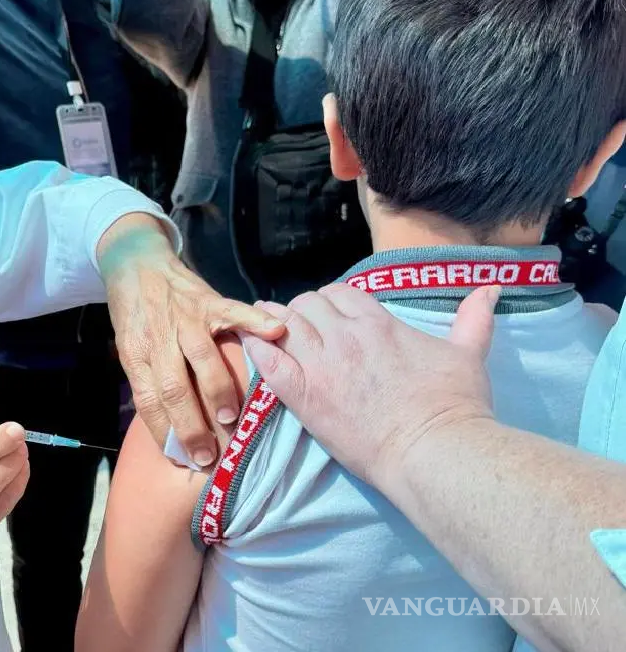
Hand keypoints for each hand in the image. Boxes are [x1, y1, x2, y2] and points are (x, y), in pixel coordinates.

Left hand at [98, 214, 283, 466]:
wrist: (134, 260)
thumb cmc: (135, 314)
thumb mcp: (131, 347)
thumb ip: (151, 379)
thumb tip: (170, 429)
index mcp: (136, 354)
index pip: (148, 401)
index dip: (166, 433)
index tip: (185, 461)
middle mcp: (159, 337)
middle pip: (174, 387)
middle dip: (192, 426)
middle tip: (210, 455)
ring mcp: (185, 316)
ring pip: (201, 357)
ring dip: (217, 389)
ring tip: (230, 417)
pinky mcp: (208, 298)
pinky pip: (234, 311)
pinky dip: (255, 320)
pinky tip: (274, 333)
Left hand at [240, 284, 499, 489]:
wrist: (434, 451)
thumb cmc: (454, 405)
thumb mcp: (468, 353)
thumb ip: (473, 318)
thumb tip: (489, 288)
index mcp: (378, 323)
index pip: (339, 293)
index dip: (331, 300)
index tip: (330, 315)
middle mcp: (344, 337)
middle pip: (307, 305)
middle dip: (302, 311)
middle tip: (301, 328)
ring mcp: (320, 365)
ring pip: (283, 325)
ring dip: (275, 324)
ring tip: (267, 330)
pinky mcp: (303, 396)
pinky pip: (268, 362)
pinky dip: (256, 349)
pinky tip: (250, 346)